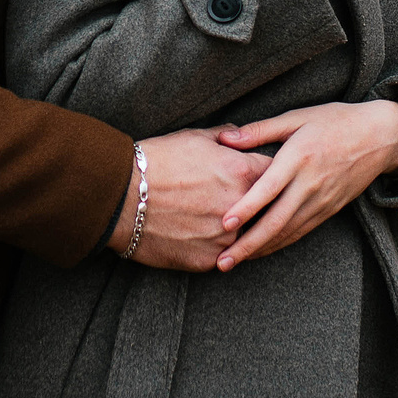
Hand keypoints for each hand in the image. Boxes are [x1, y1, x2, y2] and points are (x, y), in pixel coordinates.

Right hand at [104, 128, 272, 271]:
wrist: (120, 196)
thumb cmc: (157, 161)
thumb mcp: (195, 137)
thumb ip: (226, 138)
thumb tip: (239, 137)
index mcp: (243, 172)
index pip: (277, 174)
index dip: (272, 174)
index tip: (267, 175)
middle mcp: (241, 207)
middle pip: (269, 209)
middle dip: (263, 205)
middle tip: (251, 201)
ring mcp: (225, 238)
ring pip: (247, 236)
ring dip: (241, 229)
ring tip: (222, 221)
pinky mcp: (208, 260)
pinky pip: (223, 255)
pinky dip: (217, 247)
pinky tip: (203, 236)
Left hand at [210, 100, 397, 269]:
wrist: (381, 137)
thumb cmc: (335, 121)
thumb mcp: (298, 117)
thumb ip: (260, 130)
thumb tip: (223, 139)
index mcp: (299, 157)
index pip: (269, 188)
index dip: (247, 207)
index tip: (224, 223)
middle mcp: (310, 184)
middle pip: (276, 221)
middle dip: (248, 244)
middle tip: (222, 262)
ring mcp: (321, 201)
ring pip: (288, 232)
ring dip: (260, 250)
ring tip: (233, 262)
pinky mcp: (329, 210)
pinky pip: (300, 232)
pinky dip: (278, 244)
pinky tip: (260, 251)